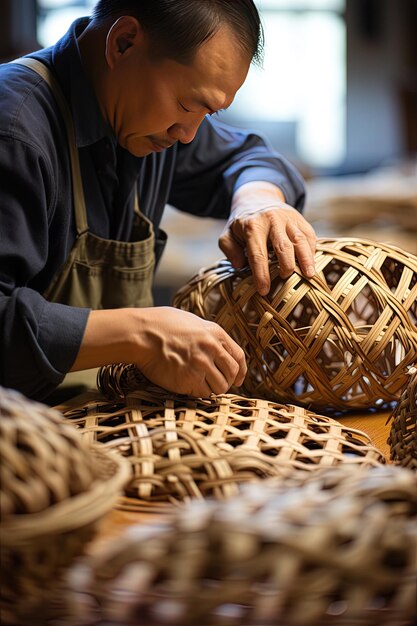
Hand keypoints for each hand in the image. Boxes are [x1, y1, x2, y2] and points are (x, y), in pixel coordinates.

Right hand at [133, 307, 246, 396]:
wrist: (141, 334)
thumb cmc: (161, 325)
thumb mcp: (191, 321)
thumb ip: (207, 334)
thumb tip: (216, 347)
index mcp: (215, 333)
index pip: (239, 357)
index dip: (241, 371)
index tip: (238, 379)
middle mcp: (212, 349)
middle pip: (232, 374)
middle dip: (227, 382)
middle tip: (217, 384)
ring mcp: (200, 366)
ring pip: (219, 387)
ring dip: (212, 389)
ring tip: (200, 384)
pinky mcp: (188, 380)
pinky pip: (202, 394)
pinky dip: (198, 393)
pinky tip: (188, 385)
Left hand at [219, 181, 316, 295]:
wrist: (258, 197)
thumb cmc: (243, 223)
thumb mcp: (228, 233)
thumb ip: (229, 249)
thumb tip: (239, 265)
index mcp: (252, 226)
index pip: (258, 254)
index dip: (261, 274)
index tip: (264, 291)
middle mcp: (272, 220)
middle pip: (283, 246)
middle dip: (286, 266)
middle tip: (285, 280)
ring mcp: (288, 218)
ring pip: (300, 239)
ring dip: (306, 259)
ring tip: (309, 275)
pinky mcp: (300, 219)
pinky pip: (309, 235)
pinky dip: (312, 250)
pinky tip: (311, 263)